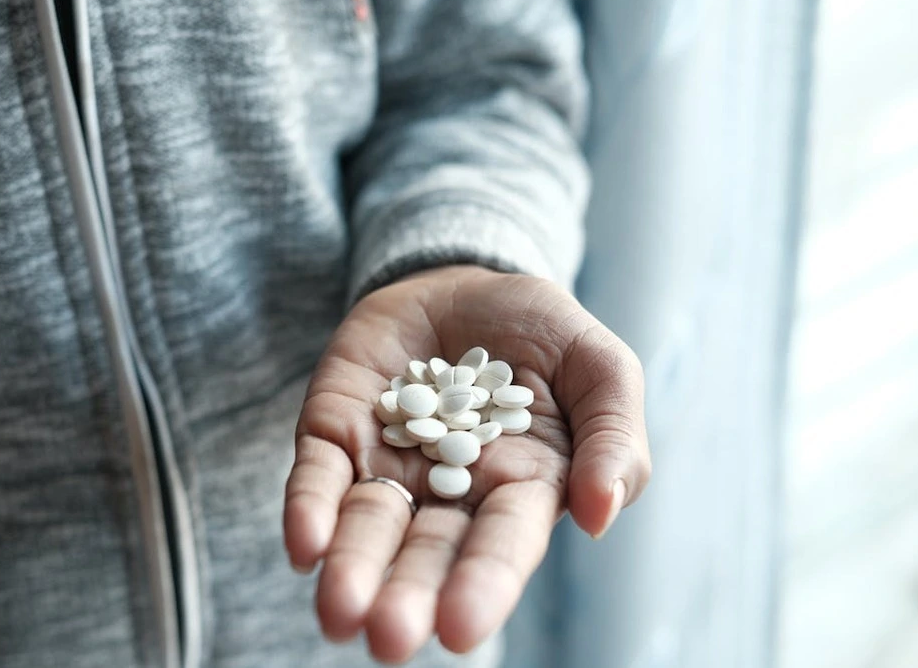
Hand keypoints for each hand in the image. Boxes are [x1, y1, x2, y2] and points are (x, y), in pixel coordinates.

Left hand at [283, 265, 650, 662]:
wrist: (466, 284)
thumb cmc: (544, 336)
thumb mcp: (600, 368)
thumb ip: (614, 437)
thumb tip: (599, 515)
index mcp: (521, 489)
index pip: (502, 544)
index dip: (482, 583)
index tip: (459, 629)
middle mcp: (449, 493)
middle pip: (425, 551)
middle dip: (406, 595)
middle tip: (387, 639)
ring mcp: (388, 464)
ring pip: (366, 525)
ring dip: (351, 569)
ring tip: (337, 612)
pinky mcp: (336, 431)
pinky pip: (318, 475)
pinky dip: (309, 509)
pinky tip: (304, 545)